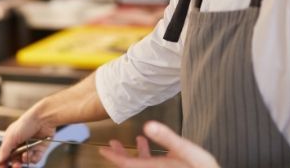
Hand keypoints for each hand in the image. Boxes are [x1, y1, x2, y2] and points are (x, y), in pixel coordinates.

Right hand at [0, 109, 55, 167]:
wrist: (43, 119)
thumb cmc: (26, 123)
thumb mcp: (11, 137)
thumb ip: (4, 150)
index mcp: (11, 140)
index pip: (5, 154)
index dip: (4, 161)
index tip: (3, 167)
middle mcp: (20, 144)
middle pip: (15, 160)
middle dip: (15, 164)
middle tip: (16, 165)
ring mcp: (30, 147)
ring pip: (25, 161)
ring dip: (25, 159)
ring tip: (26, 155)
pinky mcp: (39, 149)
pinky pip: (35, 159)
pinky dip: (34, 157)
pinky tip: (33, 152)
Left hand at [98, 121, 218, 167]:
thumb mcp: (187, 150)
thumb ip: (167, 138)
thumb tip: (148, 125)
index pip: (127, 164)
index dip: (114, 157)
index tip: (102, 150)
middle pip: (132, 165)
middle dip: (121, 154)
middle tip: (111, 143)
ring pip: (143, 164)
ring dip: (135, 152)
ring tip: (134, 139)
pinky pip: (153, 163)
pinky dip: (149, 153)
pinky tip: (150, 143)